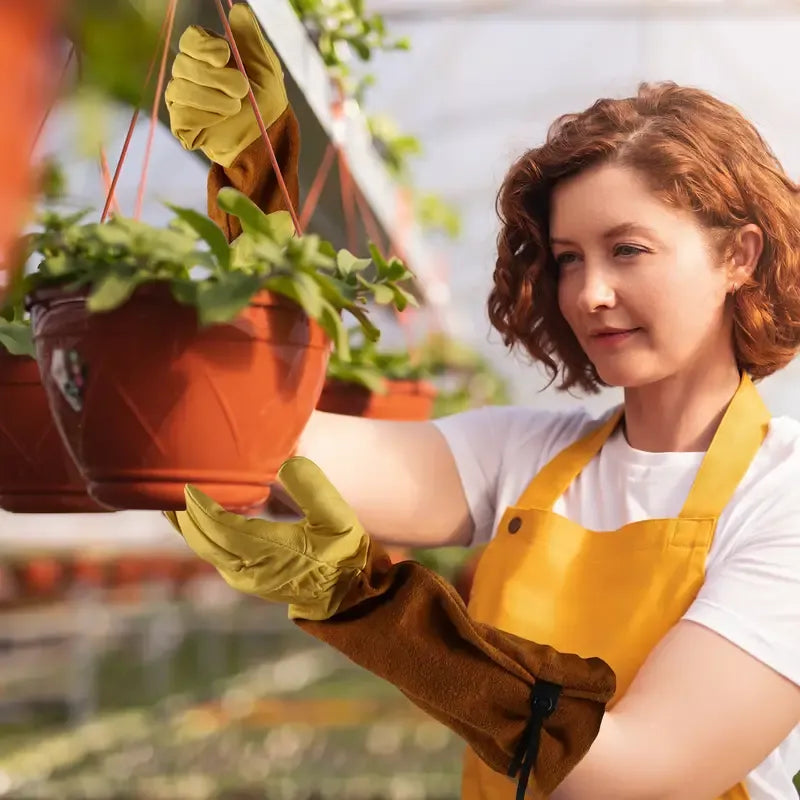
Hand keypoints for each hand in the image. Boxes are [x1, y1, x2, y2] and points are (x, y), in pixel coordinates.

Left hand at [164, 457, 369, 619]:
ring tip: (168, 497)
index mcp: (271, 552)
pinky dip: (196, 533)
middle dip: (184, 513)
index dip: (201, 506)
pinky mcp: (243, 578)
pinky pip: (210, 553)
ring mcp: (244, 577)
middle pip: (203, 539)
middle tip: (167, 481)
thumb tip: (287, 463)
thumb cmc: (344, 552)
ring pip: (203, 548)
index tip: (188, 482)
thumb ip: (314, 489)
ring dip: (185, 524)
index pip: (222, 528)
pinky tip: (190, 517)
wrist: (346, 594)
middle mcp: (250, 569)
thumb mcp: (338, 518)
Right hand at [165, 3, 287, 166]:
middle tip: (242, 89)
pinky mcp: (182, 124)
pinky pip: (182, 116)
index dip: (203, 46)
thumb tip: (240, 8)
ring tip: (235, 107)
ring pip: (180, 90)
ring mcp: (182, 98)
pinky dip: (205, 118)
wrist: (267, 136)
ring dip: (213, 99)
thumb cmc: (266, 99)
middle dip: (215, 78)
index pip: (190, 39)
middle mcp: (189, 72)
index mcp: (206, 53)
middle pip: (183, 64)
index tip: (225, 55)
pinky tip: (221, 121)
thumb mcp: (265, 65)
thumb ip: (251, 37)